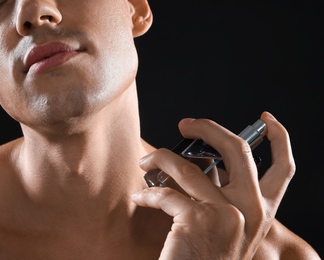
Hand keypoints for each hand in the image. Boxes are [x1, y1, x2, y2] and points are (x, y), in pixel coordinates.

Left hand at [132, 111, 294, 258]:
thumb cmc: (207, 257)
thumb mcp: (229, 228)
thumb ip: (224, 197)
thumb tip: (201, 164)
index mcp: (262, 212)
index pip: (284, 168)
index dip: (280, 138)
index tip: (266, 120)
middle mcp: (251, 209)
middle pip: (237, 149)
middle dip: (209, 127)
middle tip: (186, 124)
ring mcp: (226, 213)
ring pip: (188, 166)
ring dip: (161, 158)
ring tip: (145, 162)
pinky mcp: (197, 219)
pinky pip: (164, 193)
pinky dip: (148, 193)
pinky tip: (140, 197)